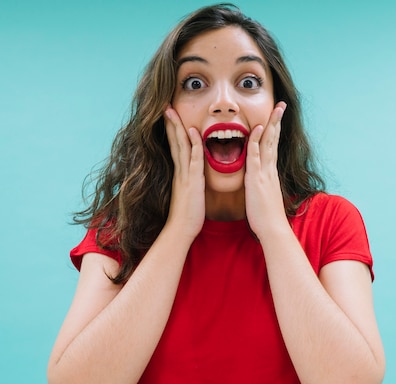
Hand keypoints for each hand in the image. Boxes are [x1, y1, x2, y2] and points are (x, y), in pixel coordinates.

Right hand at [163, 105, 205, 241]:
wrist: (181, 230)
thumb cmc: (188, 214)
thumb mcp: (188, 193)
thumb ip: (189, 182)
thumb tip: (192, 176)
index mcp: (180, 173)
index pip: (175, 146)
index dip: (172, 130)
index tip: (169, 116)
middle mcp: (180, 171)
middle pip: (174, 141)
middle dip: (170, 123)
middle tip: (165, 105)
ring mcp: (185, 175)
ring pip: (181, 146)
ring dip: (177, 127)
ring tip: (172, 111)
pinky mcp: (192, 182)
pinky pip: (194, 160)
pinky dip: (194, 145)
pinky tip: (194, 132)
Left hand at [245, 101, 289, 239]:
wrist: (272, 229)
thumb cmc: (266, 216)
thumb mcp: (265, 196)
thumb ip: (263, 185)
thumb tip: (261, 182)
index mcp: (270, 173)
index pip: (273, 146)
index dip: (275, 131)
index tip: (277, 117)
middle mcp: (269, 169)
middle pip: (274, 140)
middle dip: (277, 121)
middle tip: (281, 105)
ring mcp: (264, 172)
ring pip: (268, 143)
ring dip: (271, 124)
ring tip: (276, 109)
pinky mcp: (257, 178)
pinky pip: (256, 155)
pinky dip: (257, 141)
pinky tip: (258, 128)